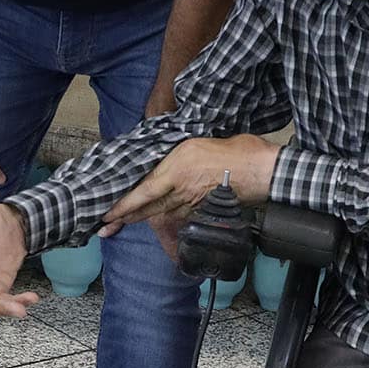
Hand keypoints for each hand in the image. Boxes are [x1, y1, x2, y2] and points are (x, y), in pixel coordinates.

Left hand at [100, 137, 279, 256]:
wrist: (261, 171)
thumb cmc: (236, 151)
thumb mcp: (197, 144)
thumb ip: (178, 155)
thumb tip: (166, 161)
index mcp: (177, 168)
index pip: (144, 191)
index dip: (124, 204)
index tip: (108, 212)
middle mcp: (181, 188)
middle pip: (148, 208)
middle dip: (125, 217)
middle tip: (107, 224)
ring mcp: (192, 201)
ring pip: (161, 213)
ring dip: (141, 219)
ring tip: (123, 223)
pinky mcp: (203, 209)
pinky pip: (179, 216)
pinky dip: (165, 219)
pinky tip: (158, 220)